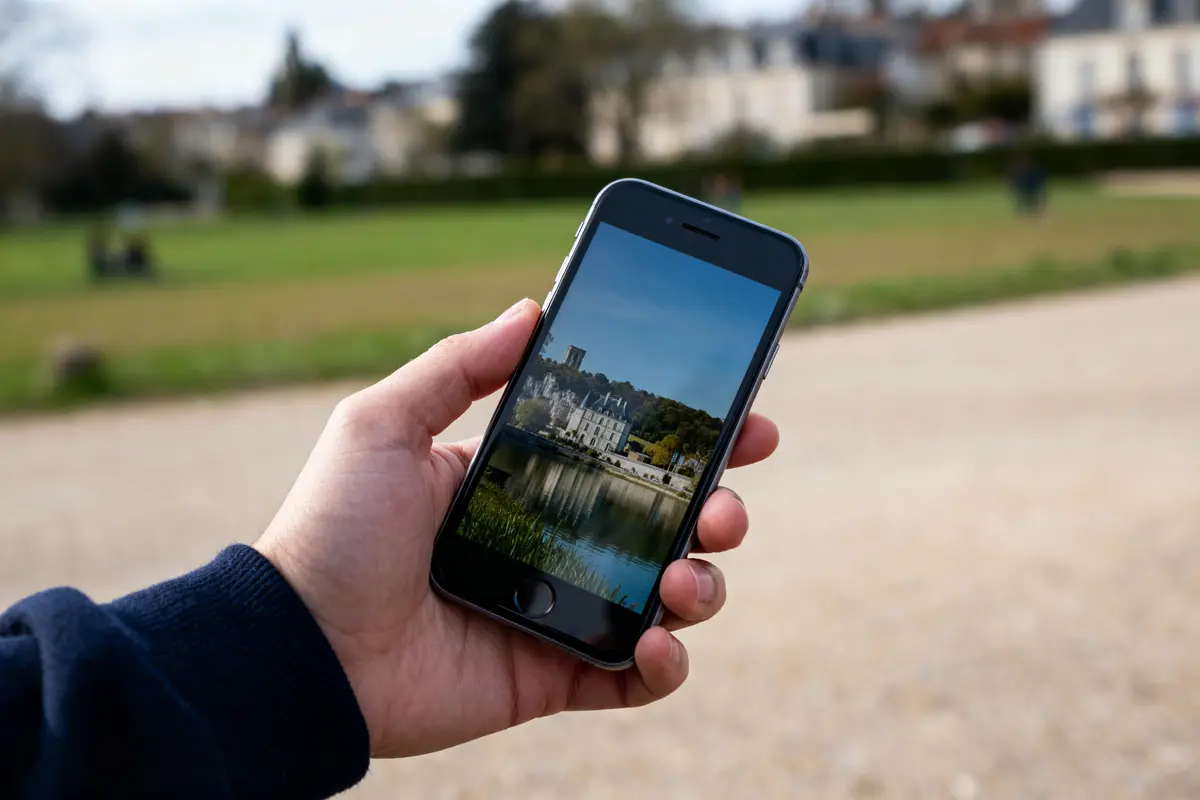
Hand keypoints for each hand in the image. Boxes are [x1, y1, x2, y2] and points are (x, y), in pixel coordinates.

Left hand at [254, 299, 779, 756]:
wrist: (298, 647)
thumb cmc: (333, 528)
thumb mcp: (385, 423)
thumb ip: (459, 366)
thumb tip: (531, 309)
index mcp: (524, 482)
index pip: (624, 454)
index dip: (689, 439)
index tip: (740, 419)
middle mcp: (553, 543)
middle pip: (664, 523)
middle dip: (716, 507)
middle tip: (724, 502)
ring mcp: (559, 610)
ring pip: (667, 598)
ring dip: (703, 584)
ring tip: (684, 576)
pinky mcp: (554, 675)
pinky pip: (634, 679)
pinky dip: (665, 666)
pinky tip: (657, 644)